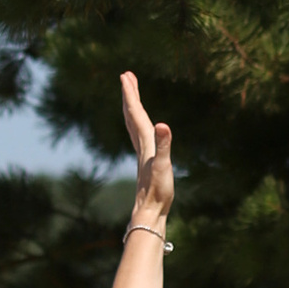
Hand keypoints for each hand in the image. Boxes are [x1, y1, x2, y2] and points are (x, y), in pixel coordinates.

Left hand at [120, 68, 173, 223]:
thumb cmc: (157, 190)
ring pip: (133, 124)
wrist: (149, 211)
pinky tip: (141, 127)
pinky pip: (139, 134)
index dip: (131, 94)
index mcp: (145, 142)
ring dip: (132, 107)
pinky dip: (138, 123)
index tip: (125, 76)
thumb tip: (164, 125)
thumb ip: (164, 145)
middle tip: (126, 76)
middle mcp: (141, 144)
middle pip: (131, 114)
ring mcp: (142, 152)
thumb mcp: (164, 166)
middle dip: (129, 95)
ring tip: (131, 94)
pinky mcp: (146, 160)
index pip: (136, 113)